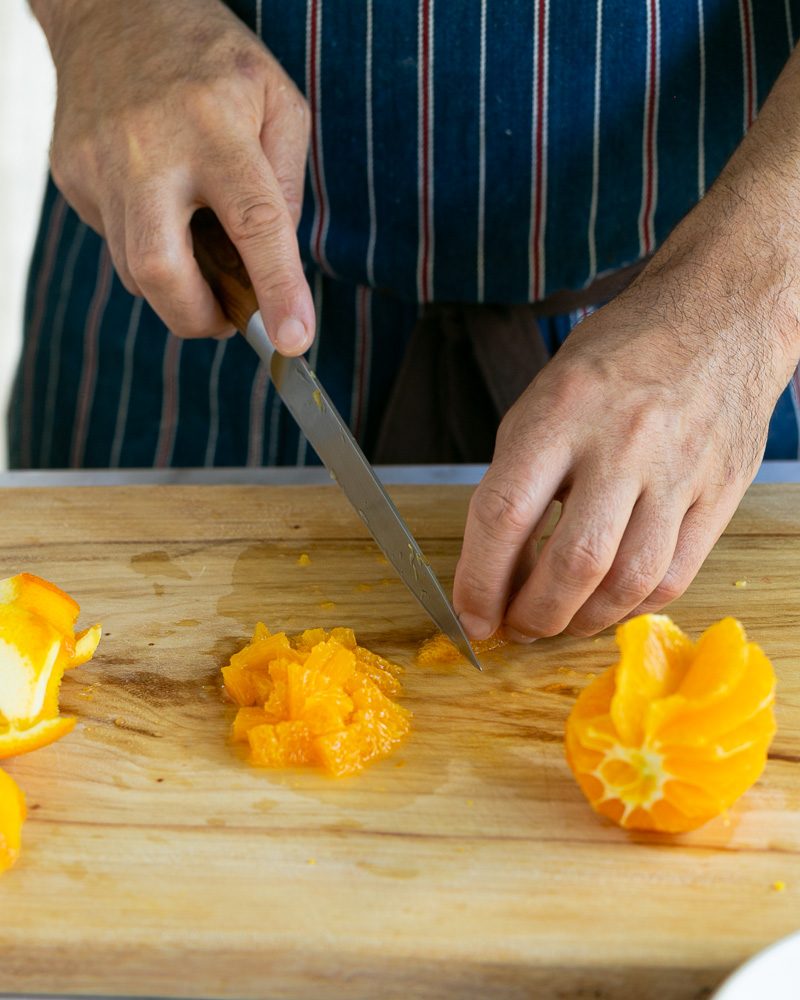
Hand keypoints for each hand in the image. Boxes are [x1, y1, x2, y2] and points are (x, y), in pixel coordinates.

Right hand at [37, 0, 312, 350]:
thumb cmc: (212, 62)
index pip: (254, 222)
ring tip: (201, 252)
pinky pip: (114, 241)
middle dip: (197, 318)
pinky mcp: (71, 173)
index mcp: (217, 125)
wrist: (113, 9)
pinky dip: (147, 246)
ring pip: (134, 268)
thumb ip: (286, 183)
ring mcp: (100, 162)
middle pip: (161, 268)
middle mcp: (151, 147)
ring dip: (177, 285)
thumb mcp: (278, 102)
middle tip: (227, 321)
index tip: (294, 340)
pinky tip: (161, 208)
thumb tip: (275, 260)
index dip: (276, 289)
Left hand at [453, 197, 798, 640]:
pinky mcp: (719, 494)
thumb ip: (518, 476)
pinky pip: (673, 577)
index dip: (479, 580)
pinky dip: (630, 607)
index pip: (504, 513)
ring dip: (581, 622)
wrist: (718, 319)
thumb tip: (499, 565)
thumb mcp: (545, 396)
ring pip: (627, 583)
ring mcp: (678, 471)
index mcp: (562, 410)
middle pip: (572, 563)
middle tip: (514, 627)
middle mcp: (623, 442)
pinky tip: (607, 603)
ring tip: (557, 621)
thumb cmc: (618, 358)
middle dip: (533, 615)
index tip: (470, 615)